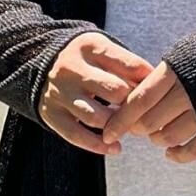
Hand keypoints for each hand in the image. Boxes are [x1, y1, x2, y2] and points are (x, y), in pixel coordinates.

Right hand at [37, 32, 153, 152]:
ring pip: (96, 116)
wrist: (38, 62)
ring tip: (129, 129)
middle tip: (143, 114)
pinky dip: (97, 145)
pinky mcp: (51, 113)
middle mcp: (72, 69)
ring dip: (117, 126)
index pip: (128, 66)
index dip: (146, 82)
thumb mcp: (103, 51)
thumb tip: (157, 83)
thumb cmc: (85, 60)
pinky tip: (115, 148)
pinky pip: (76, 135)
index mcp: (90, 47)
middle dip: (132, 105)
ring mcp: (60, 93)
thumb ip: (128, 65)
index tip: (156, 94)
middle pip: (113, 91)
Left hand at [100, 62, 195, 163]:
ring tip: (159, 136)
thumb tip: (138, 95)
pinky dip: (178, 155)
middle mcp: (187, 93)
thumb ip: (164, 73)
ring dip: (159, 140)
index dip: (120, 119)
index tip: (109, 131)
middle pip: (150, 122)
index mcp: (176, 71)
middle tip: (139, 128)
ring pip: (169, 137)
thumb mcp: (189, 51)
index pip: (138, 100)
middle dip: (140, 129)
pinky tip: (172, 154)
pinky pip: (192, 150)